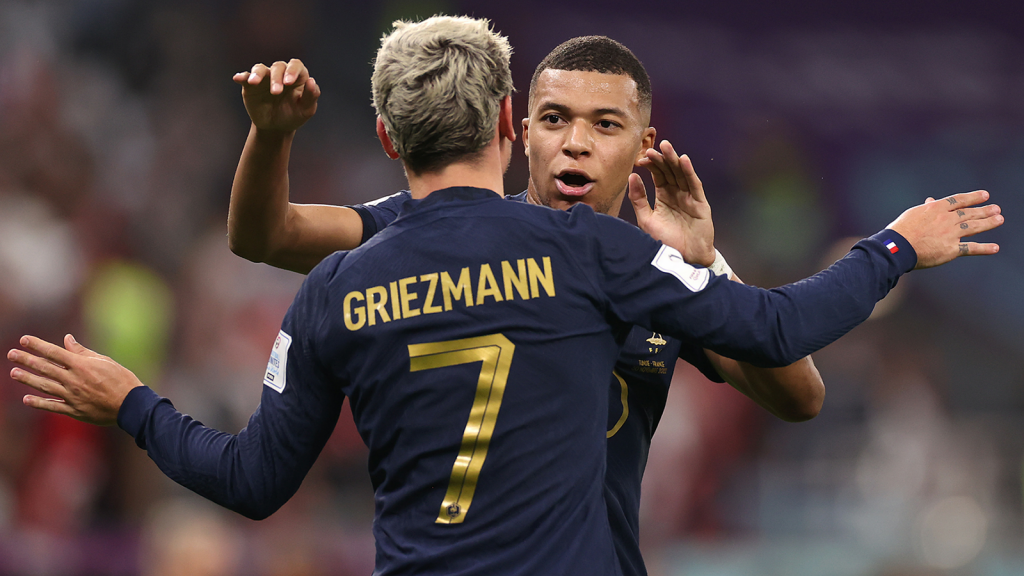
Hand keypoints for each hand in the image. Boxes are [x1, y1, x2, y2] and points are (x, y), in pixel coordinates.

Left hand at [8, 334, 142, 425]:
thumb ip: (82, 352)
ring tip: (13, 373)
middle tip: (11, 354)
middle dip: (26, 360)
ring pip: (45, 386)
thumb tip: (67, 339)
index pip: (54, 352)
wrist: (131, 405)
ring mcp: (72, 396)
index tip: (23, 340)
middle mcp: (73, 380)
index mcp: (82, 365)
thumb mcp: (104, 361)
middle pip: (45, 368)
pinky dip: (39, 403)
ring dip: (27, 379)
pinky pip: (53, 406)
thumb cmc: (122, 380)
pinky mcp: (74, 410)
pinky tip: (26, 399)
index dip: (37, 345)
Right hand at [233, 59, 320, 132]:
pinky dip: (242, 76)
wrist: (276, 127)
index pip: (296, 65)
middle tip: (275, 93)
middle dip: (276, 78)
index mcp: (297, 76)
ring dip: (257, 74)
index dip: (292, 71)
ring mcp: (265, 78)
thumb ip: (311, 96)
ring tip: (254, 82)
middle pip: (278, 67)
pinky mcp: (251, 85)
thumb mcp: (306, 110)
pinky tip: (238, 79)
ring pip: (260, 69)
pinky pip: (246, 77)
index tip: (288, 82)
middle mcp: (281, 73)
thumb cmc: (294, 116)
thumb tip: (311, 81)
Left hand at [630, 140, 715, 266]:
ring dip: (674, 160)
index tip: (641, 158)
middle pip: (670, 171)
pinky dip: (689, 172)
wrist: (683, 258)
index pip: (658, 174)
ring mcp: (690, 197)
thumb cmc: (666, 240)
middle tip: (653, 147)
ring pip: (682, 174)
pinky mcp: (700, 203)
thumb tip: (631, 176)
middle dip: (662, 158)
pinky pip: (694, 185)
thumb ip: (638, 199)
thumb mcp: (646, 219)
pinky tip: (684, 160)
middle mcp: (677, 193)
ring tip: (667, 147)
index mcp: (664, 195)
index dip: (651, 165)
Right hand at [887, 190, 1002, 268]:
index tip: (985, 195)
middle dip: (984, 210)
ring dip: (988, 223)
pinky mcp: (950, 249)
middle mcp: (946, 219)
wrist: (897, 247)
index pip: (959, 200)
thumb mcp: (913, 214)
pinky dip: (984, 248)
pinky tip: (995, 247)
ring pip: (973, 227)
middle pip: (969, 213)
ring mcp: (950, 234)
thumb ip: (926, 208)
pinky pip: (970, 248)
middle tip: (996, 209)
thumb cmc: (901, 230)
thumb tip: (932, 200)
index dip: (973, 197)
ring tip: (999, 219)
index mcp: (936, 209)